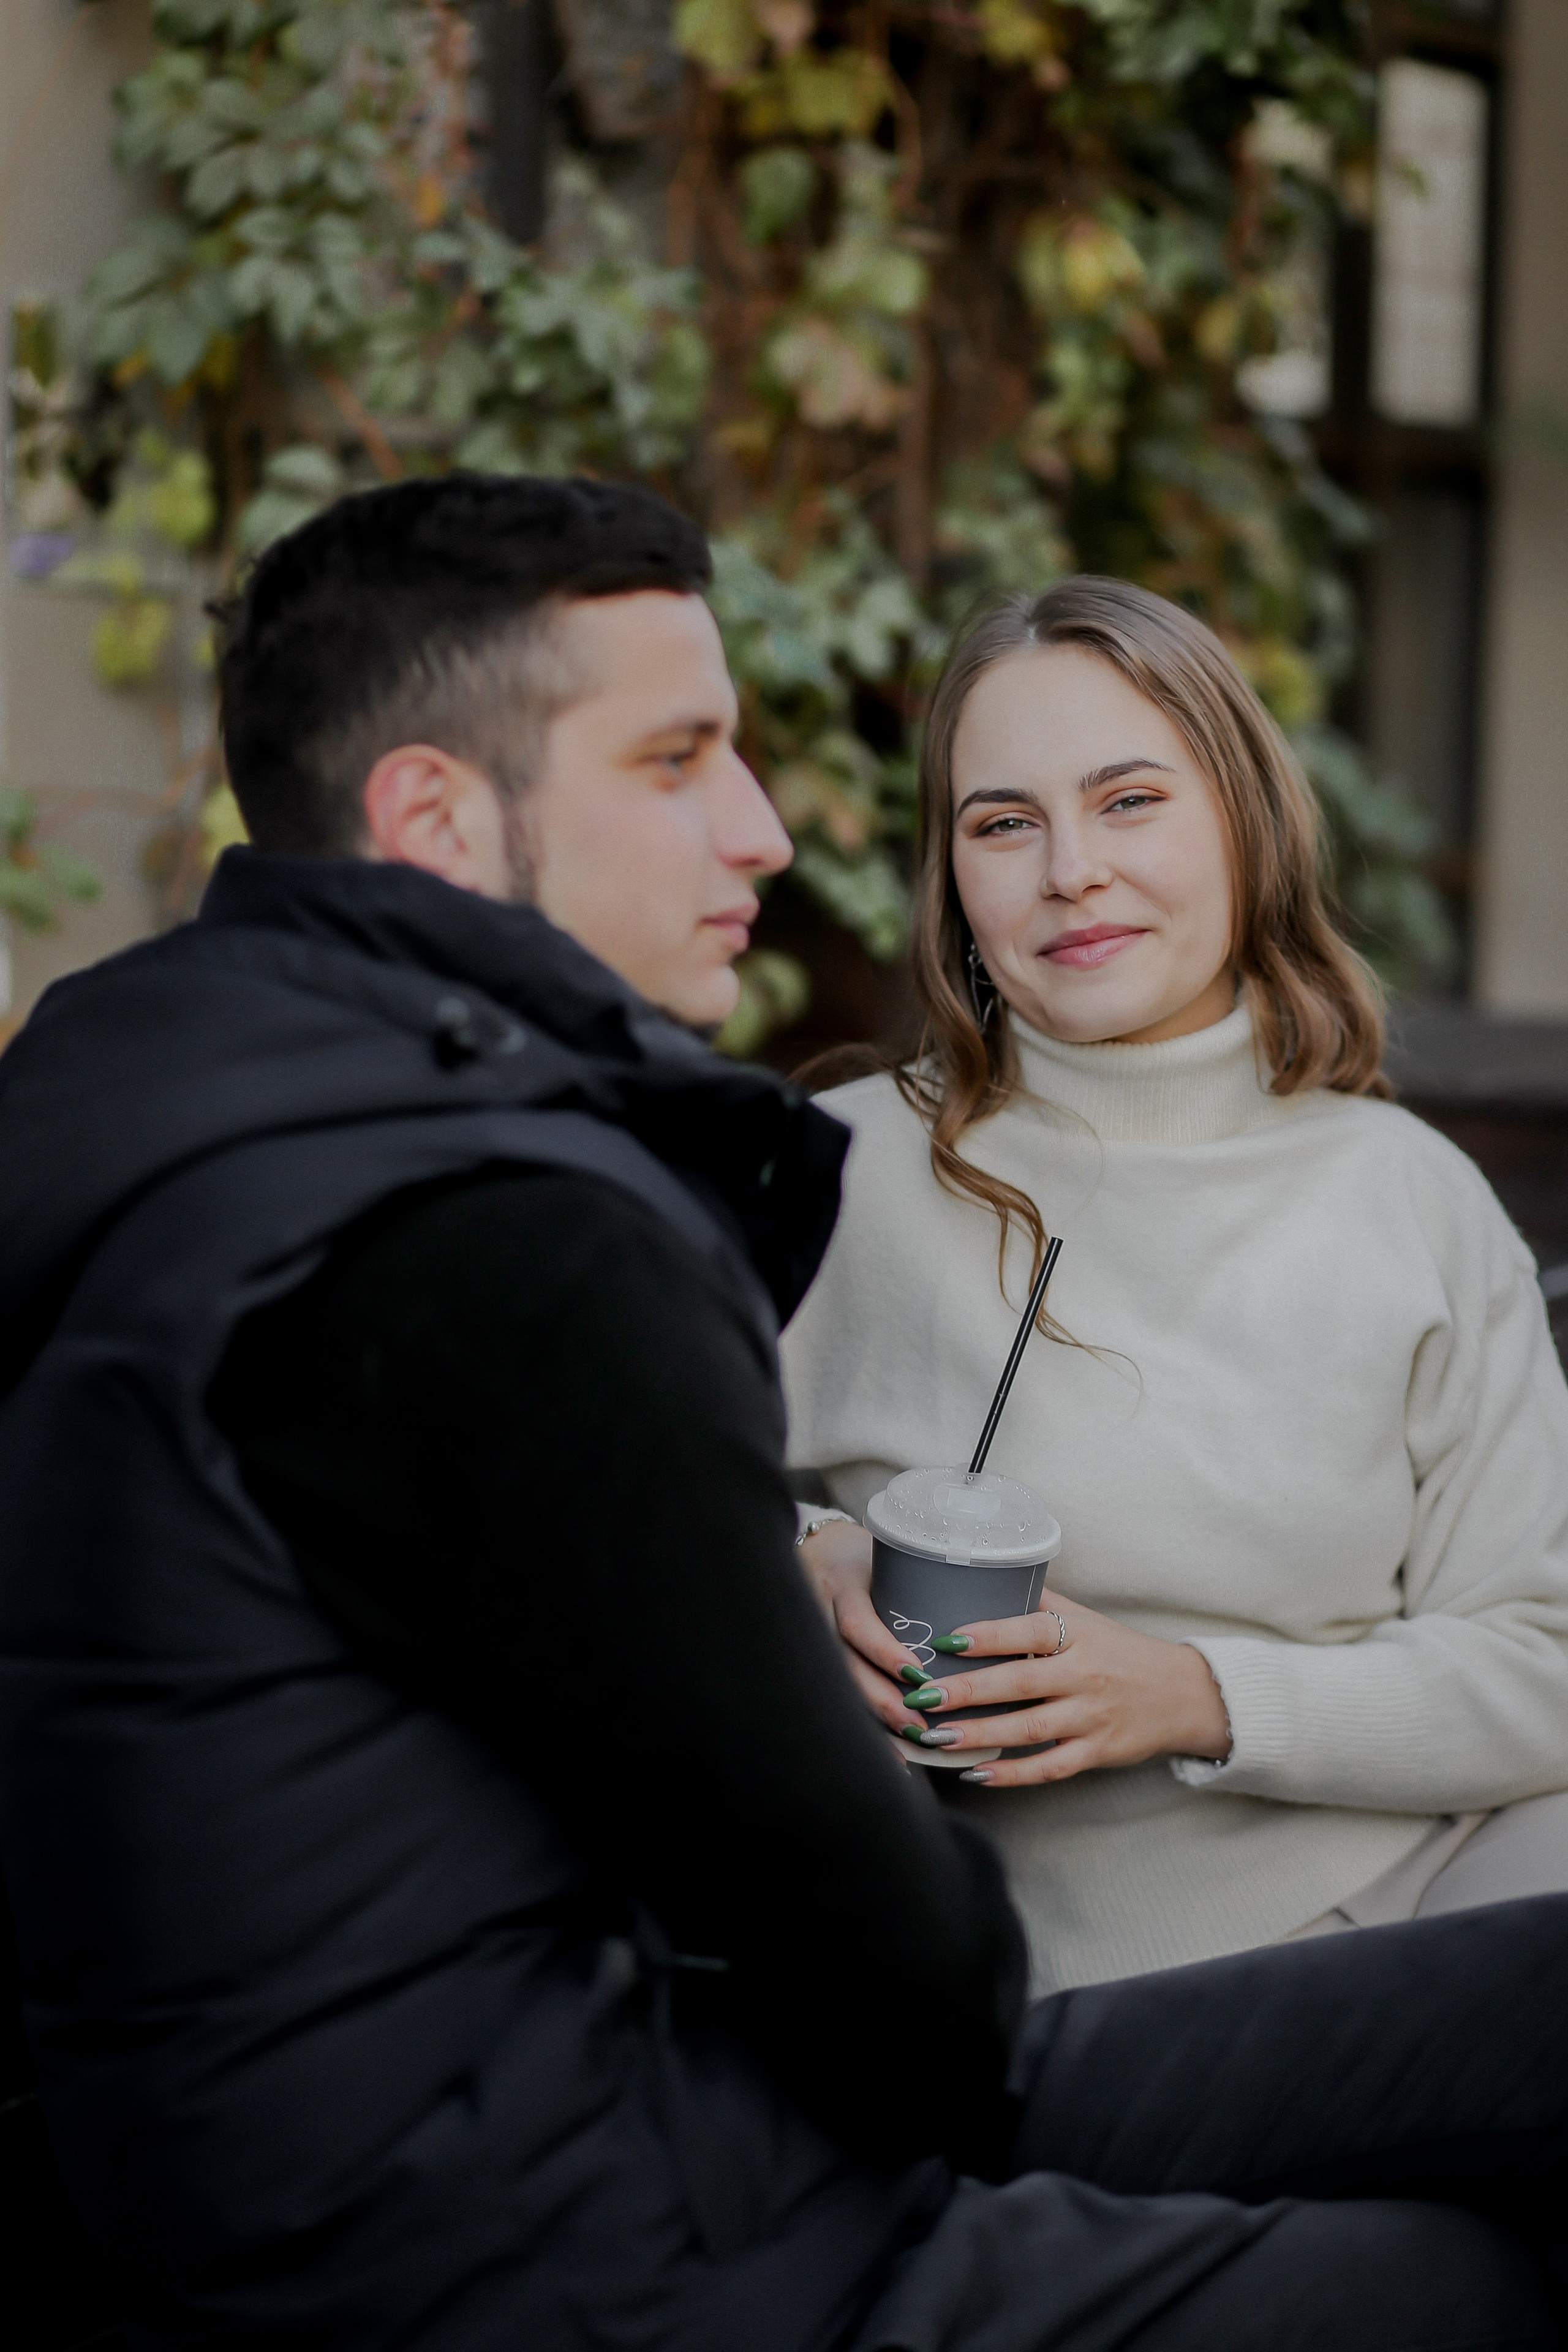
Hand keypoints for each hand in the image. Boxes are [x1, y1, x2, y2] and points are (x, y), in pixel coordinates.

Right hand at [796, 1519, 933, 1732]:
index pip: (857, 1623)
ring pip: (840, 1687)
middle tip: (920, 1724)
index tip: (917, 1674)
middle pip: (846, 1667)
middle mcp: (821, 1615)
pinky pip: (839, 1695)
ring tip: (912, 1740)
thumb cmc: (869, 1556)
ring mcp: (813, 1639)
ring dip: (876, 1718)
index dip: (884, 1652)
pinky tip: (891, 1752)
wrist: (818, 1549)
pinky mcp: (816, 1658)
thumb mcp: (890, 1558)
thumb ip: (926, 1582)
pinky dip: (864, 1726)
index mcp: (844, 1586)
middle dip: (883, 1699)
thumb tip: (999, 1608)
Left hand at [905, 1592, 1231, 1787]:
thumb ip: (1040, 1602)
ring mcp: (1092, 1717)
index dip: (987, 1635)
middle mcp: (1085, 1675)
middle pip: (1020, 1683)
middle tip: (921, 1697)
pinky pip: (1050, 1767)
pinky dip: (1012, 1773)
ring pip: (1029, 1729)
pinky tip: (975, 1772)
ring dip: (979, 1735)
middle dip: (967, 1691)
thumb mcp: (1087, 1619)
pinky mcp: (1097, 1752)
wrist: (1184, 1695)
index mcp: (1079, 1635)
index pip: (1029, 1630)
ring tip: (935, 1736)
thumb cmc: (1122, 1652)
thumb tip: (987, 1577)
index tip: (944, 1639)